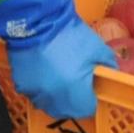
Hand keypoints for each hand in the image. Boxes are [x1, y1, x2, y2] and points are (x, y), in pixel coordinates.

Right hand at [0, 0, 111, 118]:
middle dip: (74, 101)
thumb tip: (111, 72)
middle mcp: (55, 98)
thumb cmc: (69, 35)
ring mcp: (36, 93)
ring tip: (58, 80)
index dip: (90, 99)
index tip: (90, 88)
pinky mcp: (22, 85)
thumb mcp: (97, 47)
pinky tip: (44, 73)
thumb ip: (108, 64)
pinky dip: (40, 88)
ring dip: (56, 97)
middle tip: (76, 84)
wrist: (37, 21)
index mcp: (75, 91)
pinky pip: (35, 93)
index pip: (87, 108)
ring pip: (49, 104)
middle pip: (67, 110)